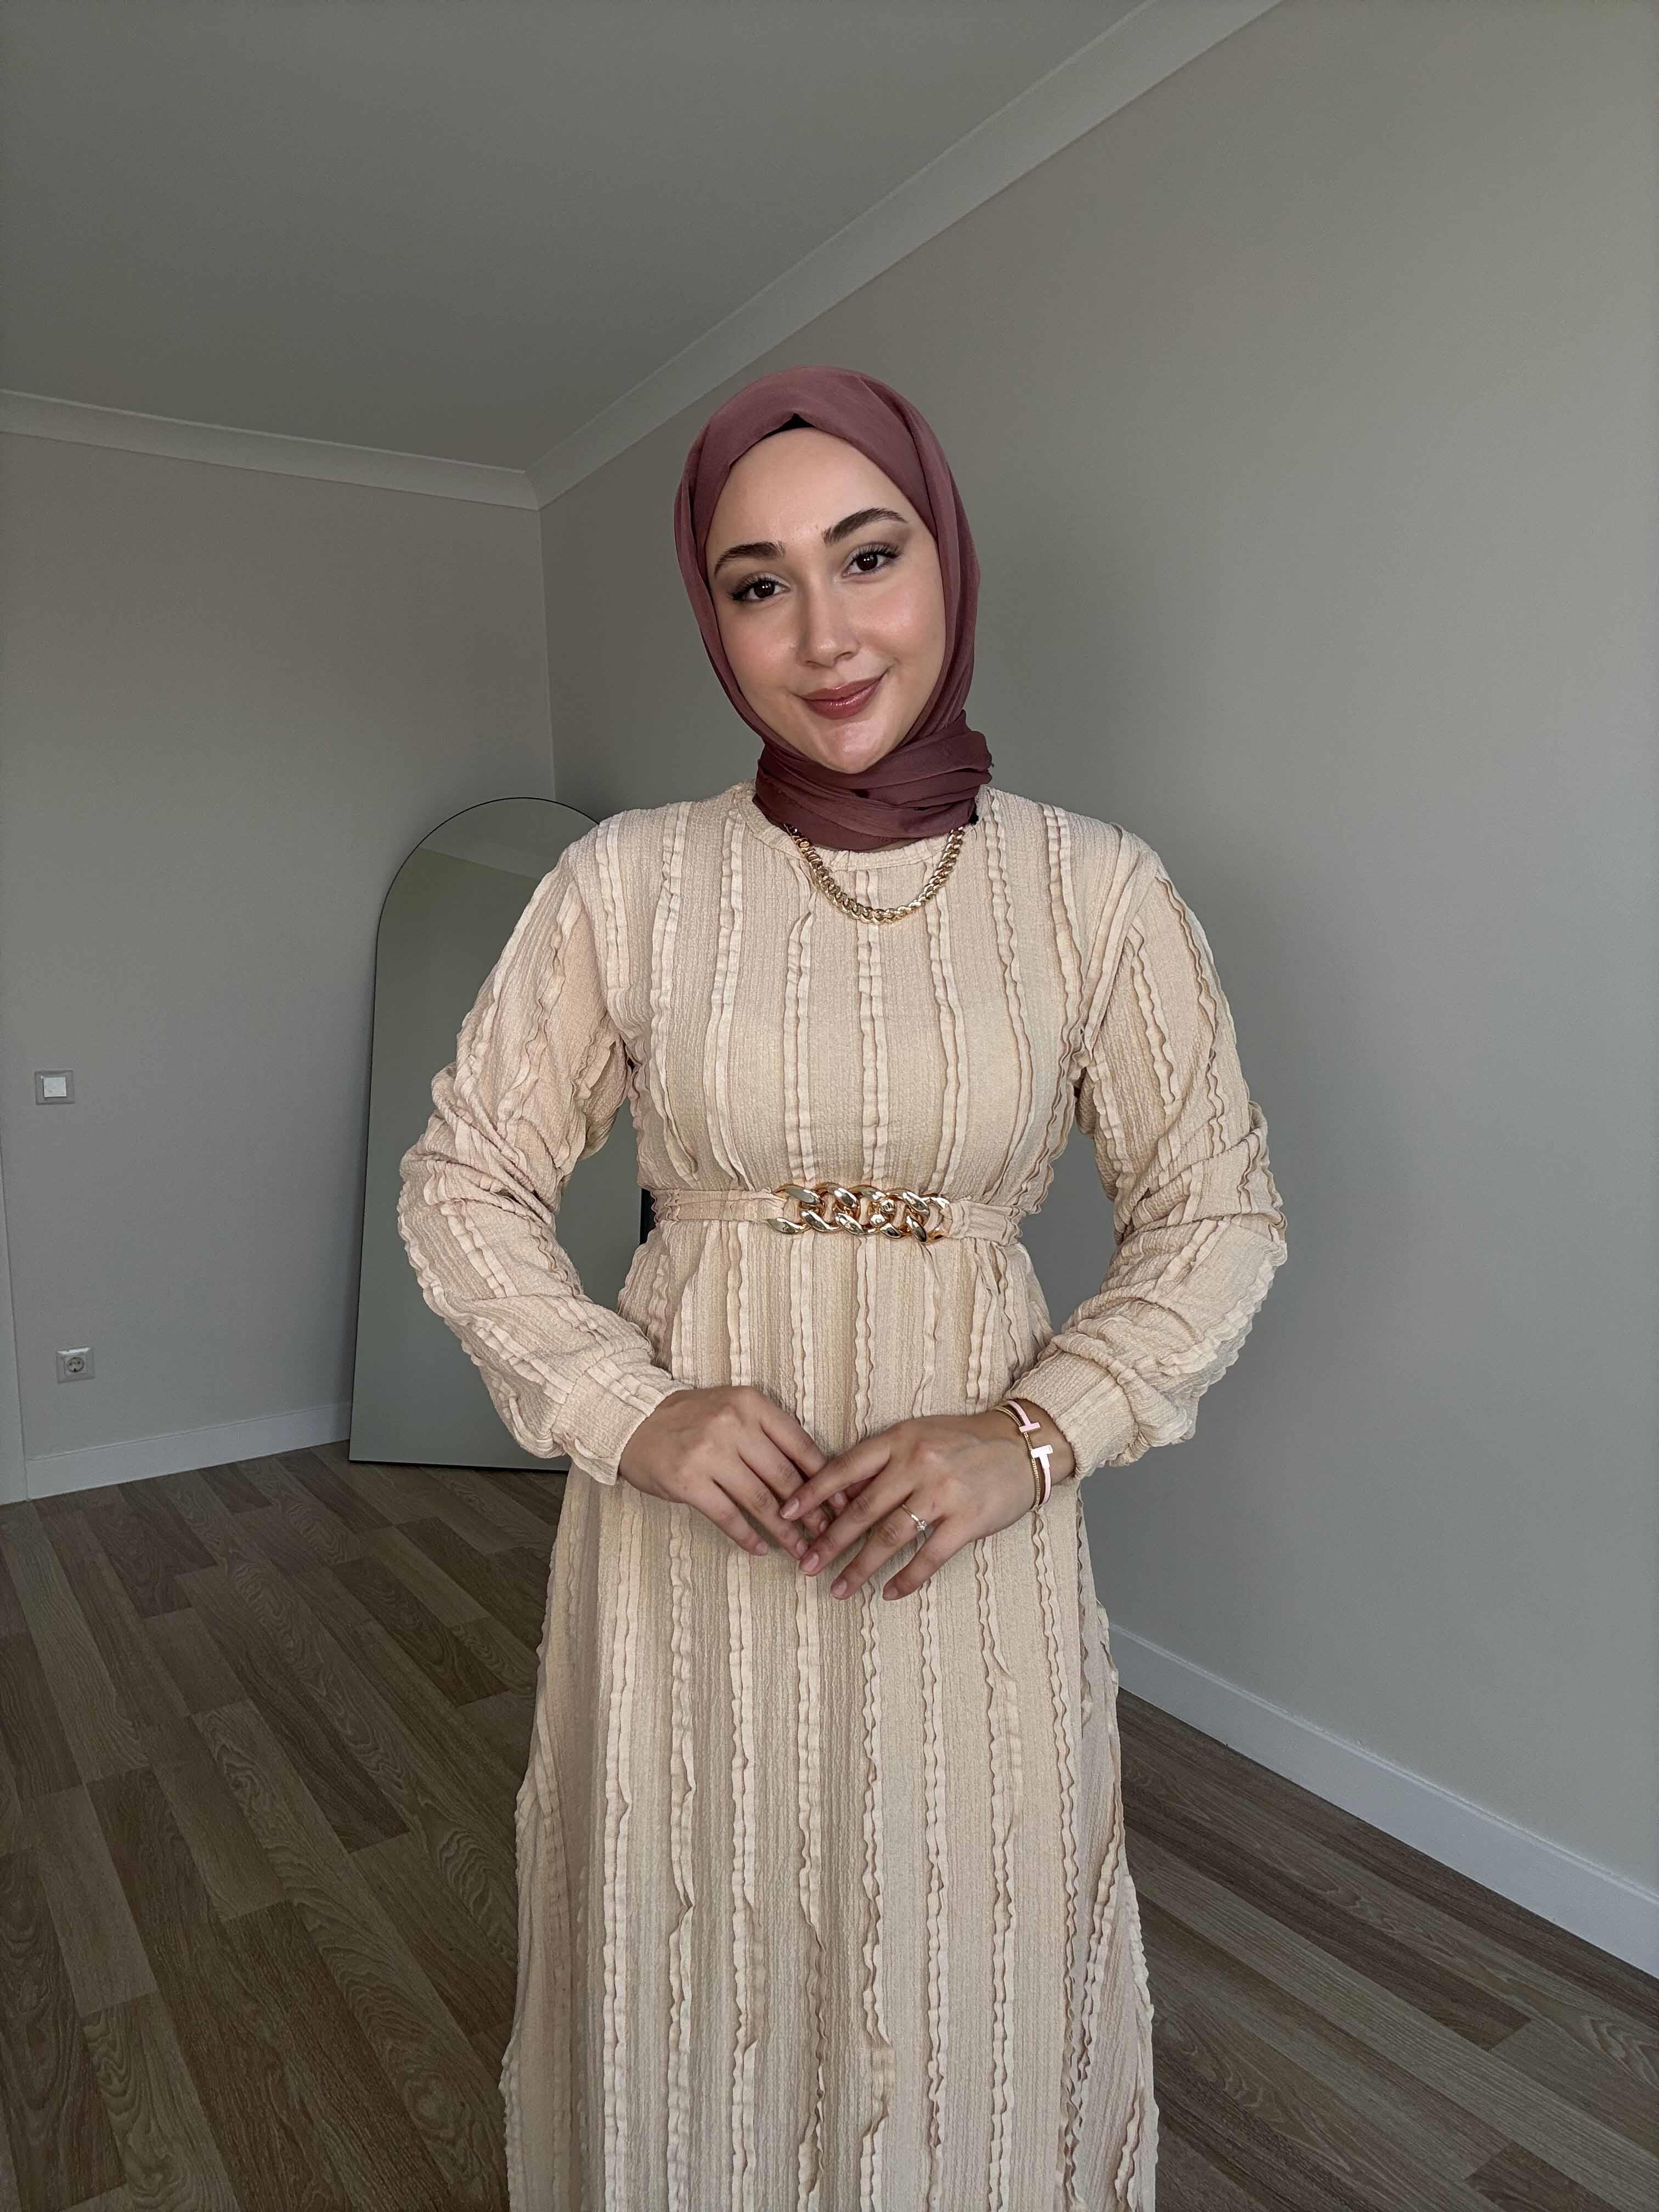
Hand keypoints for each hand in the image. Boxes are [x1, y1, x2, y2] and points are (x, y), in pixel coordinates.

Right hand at [616, 1384, 834, 1556]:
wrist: (634, 1422)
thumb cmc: (691, 1419)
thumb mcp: (733, 1409)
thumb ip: (768, 1433)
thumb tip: (815, 1474)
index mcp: (751, 1404)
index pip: (800, 1445)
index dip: (826, 1479)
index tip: (843, 1503)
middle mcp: (733, 1425)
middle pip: (785, 1477)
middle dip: (812, 1511)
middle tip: (828, 1534)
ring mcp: (709, 1454)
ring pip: (761, 1501)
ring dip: (785, 1531)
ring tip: (801, 1550)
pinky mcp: (688, 1482)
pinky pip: (728, 1516)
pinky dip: (748, 1537)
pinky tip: (761, 1549)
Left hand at [780, 1406, 1074, 1602]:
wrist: (1021, 1445)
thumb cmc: (963, 1441)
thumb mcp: (918, 1437)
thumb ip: (881, 1463)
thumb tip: (838, 1495)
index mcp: (899, 1440)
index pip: (844, 1467)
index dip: (812, 1492)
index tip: (785, 1513)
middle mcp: (918, 1464)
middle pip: (862, 1509)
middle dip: (830, 1541)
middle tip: (806, 1565)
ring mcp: (944, 1493)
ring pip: (890, 1536)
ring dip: (861, 1568)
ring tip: (839, 1589)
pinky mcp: (968, 1519)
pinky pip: (930, 1556)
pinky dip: (907, 1578)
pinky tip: (889, 1594)